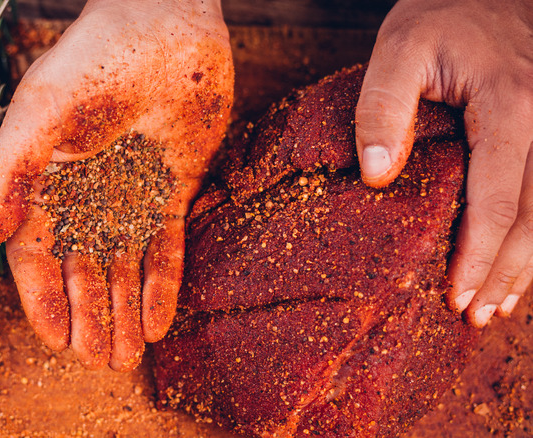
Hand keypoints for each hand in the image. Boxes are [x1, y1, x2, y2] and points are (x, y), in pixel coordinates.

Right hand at [0, 0, 232, 369]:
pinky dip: (163, 284)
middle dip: (91, 318)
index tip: (56, 342)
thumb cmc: (92, 60)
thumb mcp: (39, 111)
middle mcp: (85, 199)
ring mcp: (130, 197)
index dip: (44, 301)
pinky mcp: (171, 191)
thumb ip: (10, 170)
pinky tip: (161, 322)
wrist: (163, 27)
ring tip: (129, 357)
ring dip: (126, 313)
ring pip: (125, 268)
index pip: (38, 257)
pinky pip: (166, 247)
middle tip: (100, 363)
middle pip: (83, 272)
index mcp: (44, 185)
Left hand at [355, 0, 532, 326]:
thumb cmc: (440, 17)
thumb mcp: (399, 49)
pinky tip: (520, 260)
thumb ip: (383, 107)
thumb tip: (377, 176)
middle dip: (506, 272)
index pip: (499, 198)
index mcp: (512, 104)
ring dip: (527, 263)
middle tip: (477, 315)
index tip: (457, 295)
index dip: (478, 254)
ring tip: (500, 305)